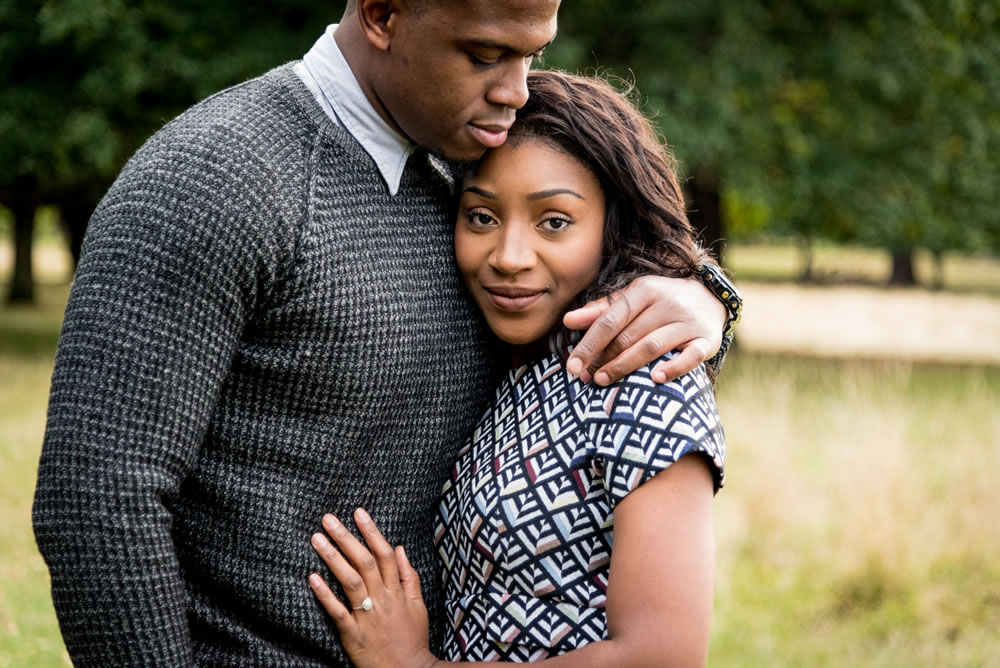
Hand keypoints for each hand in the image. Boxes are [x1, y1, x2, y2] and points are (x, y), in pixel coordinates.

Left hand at [309, 510, 437, 667]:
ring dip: (333, 558)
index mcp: (396, 591)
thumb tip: (400, 549)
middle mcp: (382, 599)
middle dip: (346, 538)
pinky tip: (312, 578)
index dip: (371, 531)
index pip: (384, 554)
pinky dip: (325, 595)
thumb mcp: (418, 605)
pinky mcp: (353, 634)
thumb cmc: (413, 639)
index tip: (358, 512)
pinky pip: (338, 612)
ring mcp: (367, 616)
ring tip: (317, 539)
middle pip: (364, 562)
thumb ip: (408, 576)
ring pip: (350, 581)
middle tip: (328, 519)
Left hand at [563, 275, 726, 384]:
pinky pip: (691, 356)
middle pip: (628, 335)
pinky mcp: (707, 340)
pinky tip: (655, 379)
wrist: (711, 297)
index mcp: (645, 290)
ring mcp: (688, 322)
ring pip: (652, 346)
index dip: (589, 344)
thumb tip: (568, 320)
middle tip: (586, 378)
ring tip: (604, 380)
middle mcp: (667, 303)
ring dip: (625, 365)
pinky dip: (673, 368)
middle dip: (603, 358)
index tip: (572, 365)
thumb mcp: (634, 298)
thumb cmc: (662, 301)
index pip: (611, 320)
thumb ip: (602, 310)